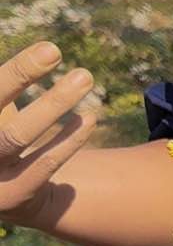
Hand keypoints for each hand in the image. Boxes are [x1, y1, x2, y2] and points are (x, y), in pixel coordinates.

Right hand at [0, 41, 96, 225]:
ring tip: (85, 78)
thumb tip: (45, 53)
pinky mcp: (13, 194)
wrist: (2, 193)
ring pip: (18, 135)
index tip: (52, 50)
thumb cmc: (0, 135)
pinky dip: (68, 140)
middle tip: (68, 61)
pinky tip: (89, 118)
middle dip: (27, 78)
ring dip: (53, 104)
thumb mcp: (1, 110)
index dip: (19, 71)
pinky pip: (44, 164)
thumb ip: (8, 88)